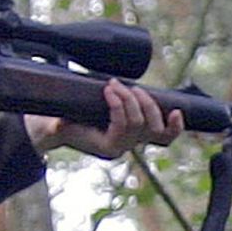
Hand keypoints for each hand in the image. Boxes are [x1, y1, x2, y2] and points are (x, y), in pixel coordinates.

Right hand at [37, 78, 187, 158]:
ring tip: (131, 88)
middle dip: (130, 100)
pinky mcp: (143, 133)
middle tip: (114, 83)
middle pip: (140, 124)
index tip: (108, 88)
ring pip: (154, 127)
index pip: (122, 127)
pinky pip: (166, 136)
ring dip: (146, 103)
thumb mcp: (54, 126)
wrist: (67, 130)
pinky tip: (177, 112)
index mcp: (107, 147)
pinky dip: (174, 125)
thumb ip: (54, 128)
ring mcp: (136, 140)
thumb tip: (56, 125)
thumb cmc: (61, 125)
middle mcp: (125, 146)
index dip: (119, 106)